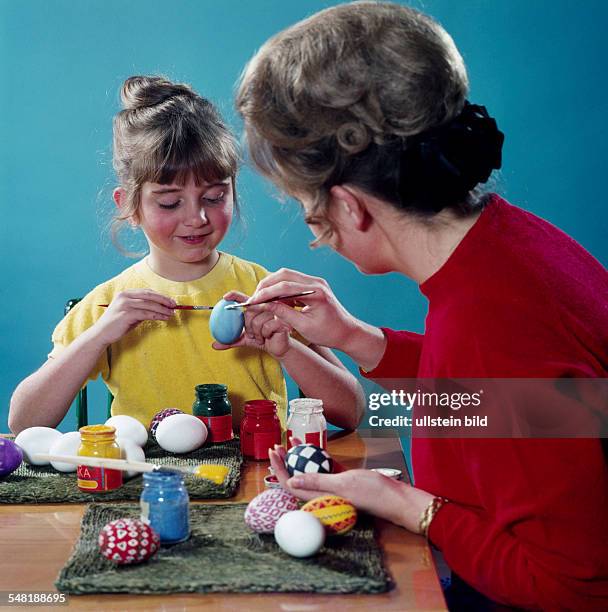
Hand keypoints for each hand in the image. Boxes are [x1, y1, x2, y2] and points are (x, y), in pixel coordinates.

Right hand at [93, 289, 175, 345]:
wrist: (101, 334)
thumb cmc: (117, 324)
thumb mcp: (131, 313)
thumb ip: (143, 308)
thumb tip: (161, 308)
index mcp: (125, 293)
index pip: (147, 292)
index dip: (160, 296)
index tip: (171, 301)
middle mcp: (125, 296)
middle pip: (150, 295)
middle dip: (164, 300)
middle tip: (175, 305)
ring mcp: (125, 304)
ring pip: (150, 305)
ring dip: (163, 309)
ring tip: (171, 313)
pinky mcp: (126, 314)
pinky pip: (146, 314)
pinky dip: (157, 315)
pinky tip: (164, 318)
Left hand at [212, 291, 292, 358]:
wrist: (277, 348)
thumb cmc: (263, 340)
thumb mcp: (245, 340)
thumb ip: (231, 341)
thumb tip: (214, 345)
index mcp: (255, 308)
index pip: (244, 299)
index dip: (234, 295)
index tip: (224, 297)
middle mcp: (264, 307)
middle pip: (249, 312)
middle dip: (248, 327)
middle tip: (252, 334)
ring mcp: (274, 312)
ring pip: (257, 321)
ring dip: (257, 333)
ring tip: (261, 337)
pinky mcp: (281, 320)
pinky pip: (266, 326)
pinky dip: (264, 335)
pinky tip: (268, 337)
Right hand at [250, 268, 359, 351]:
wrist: (347, 333)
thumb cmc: (328, 333)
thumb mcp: (303, 326)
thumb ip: (283, 313)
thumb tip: (265, 305)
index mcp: (316, 292)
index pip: (285, 286)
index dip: (266, 293)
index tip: (253, 301)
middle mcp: (316, 282)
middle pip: (284, 274)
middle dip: (267, 285)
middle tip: (254, 297)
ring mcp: (315, 282)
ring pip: (287, 276)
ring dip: (272, 286)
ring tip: (261, 299)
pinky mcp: (313, 286)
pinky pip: (292, 282)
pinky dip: (280, 289)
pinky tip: (273, 300)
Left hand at [269, 444, 433, 532]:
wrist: (395, 498)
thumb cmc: (372, 493)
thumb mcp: (343, 484)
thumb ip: (318, 481)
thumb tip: (291, 480)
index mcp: (320, 499)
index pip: (292, 485)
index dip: (280, 470)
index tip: (274, 454)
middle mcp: (323, 494)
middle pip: (297, 478)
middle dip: (285, 463)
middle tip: (276, 447)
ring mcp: (332, 487)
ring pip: (309, 472)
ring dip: (299, 458)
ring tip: (289, 443)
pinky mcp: (342, 480)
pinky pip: (324, 468)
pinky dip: (316, 457)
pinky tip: (311, 445)